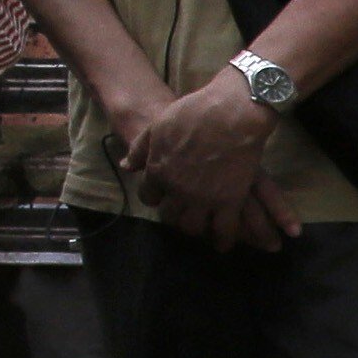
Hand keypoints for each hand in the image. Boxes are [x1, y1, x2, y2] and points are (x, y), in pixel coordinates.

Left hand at [125, 71, 293, 251]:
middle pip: (170, 216)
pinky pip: (225, 230)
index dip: (154, 196)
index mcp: (158, 172)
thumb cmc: (193, 113)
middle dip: (174, 216)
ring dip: (196, 228)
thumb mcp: (158, 126)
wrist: (230, 114)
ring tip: (201, 227)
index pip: (148, 196)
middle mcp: (178, 191)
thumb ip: (140, 148)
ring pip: (194, 227)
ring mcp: (204, 199)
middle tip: (181, 214)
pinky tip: (223, 244)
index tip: (161, 196)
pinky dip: (223, 240)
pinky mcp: (231, 201)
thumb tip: (126, 166)